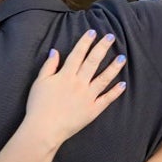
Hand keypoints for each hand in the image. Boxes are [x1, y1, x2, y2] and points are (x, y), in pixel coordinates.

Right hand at [23, 30, 126, 148]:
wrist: (44, 130)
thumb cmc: (38, 106)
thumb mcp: (39, 82)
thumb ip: (49, 66)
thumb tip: (55, 51)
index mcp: (65, 75)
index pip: (77, 54)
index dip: (85, 42)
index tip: (93, 32)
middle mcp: (79, 83)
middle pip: (93, 62)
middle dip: (102, 48)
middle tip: (111, 37)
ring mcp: (88, 97)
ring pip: (104, 78)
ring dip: (114, 67)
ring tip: (122, 57)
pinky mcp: (92, 110)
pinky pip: (106, 99)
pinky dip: (115, 92)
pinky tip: (123, 84)